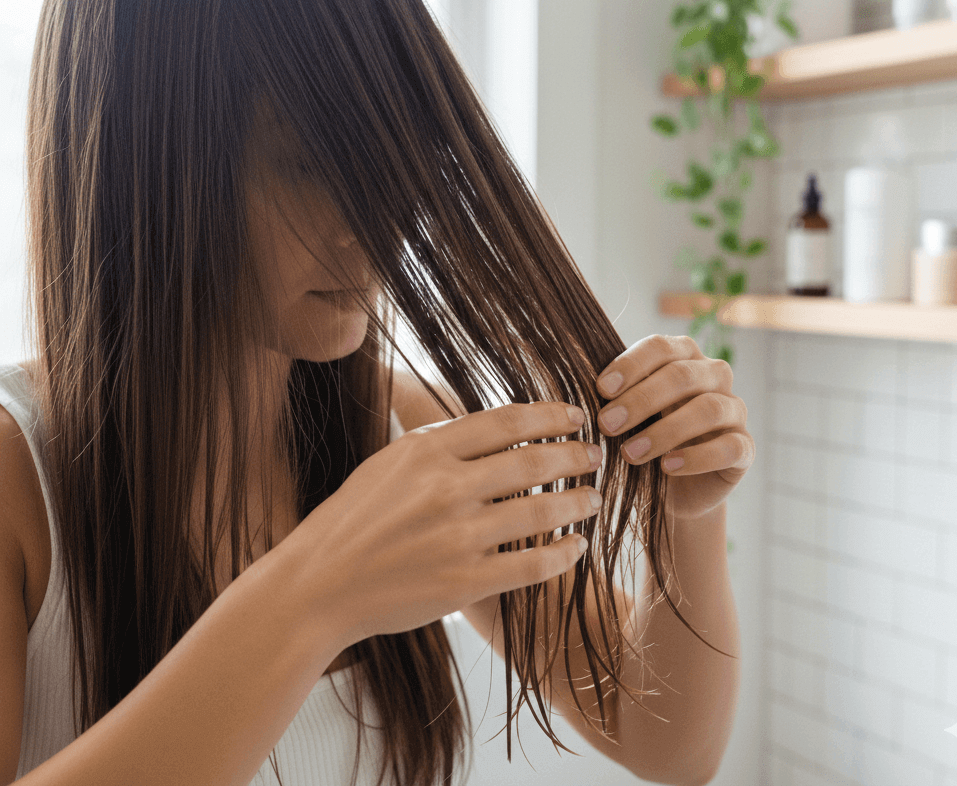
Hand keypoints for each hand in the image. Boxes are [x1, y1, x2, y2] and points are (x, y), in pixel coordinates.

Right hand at [284, 402, 603, 646]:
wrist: (317, 585)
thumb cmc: (352, 519)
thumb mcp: (390, 462)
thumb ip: (441, 443)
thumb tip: (498, 427)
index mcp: (427, 451)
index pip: (507, 421)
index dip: (550, 415)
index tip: (577, 415)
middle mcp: (446, 487)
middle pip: (531, 460)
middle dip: (574, 454)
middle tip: (597, 455)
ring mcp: (457, 536)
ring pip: (540, 510)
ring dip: (577, 502)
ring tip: (595, 498)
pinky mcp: (463, 582)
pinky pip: (530, 564)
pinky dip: (562, 554)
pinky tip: (578, 547)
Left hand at [595, 335, 754, 519]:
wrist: (675, 487)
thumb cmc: (645, 436)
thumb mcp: (628, 412)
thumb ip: (616, 395)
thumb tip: (581, 387)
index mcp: (684, 355)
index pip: (660, 347)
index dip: (630, 365)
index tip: (600, 389)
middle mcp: (714, 375)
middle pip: (682, 376)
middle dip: (641, 400)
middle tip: (607, 425)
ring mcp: (735, 410)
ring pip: (708, 409)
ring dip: (665, 431)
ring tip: (630, 453)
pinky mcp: (745, 447)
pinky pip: (730, 447)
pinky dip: (697, 457)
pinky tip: (668, 467)